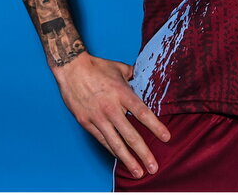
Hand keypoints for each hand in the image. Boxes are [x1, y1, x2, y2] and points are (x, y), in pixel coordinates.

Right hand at [51, 52, 170, 177]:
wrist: (71, 68)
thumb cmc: (96, 67)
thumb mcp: (119, 68)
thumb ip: (133, 75)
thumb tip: (142, 76)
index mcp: (122, 93)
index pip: (143, 113)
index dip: (156, 127)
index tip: (166, 138)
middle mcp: (111, 108)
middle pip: (131, 135)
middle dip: (144, 153)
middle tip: (154, 167)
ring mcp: (98, 117)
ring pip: (115, 143)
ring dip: (128, 159)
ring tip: (138, 171)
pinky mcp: (86, 122)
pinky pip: (102, 140)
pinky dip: (112, 150)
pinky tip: (120, 158)